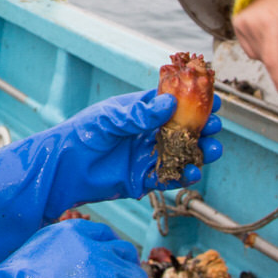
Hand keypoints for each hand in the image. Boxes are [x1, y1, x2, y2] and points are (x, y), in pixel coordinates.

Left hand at [0, 90, 223, 260]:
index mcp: (142, 111)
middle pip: (184, 129)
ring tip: (211, 150)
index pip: (174, 103)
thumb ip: (138, 114)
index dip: (195, 101)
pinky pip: (169, 177)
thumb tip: (168, 104)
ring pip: (182, 154)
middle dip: (203, 128)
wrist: (63, 168)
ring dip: (199, 152)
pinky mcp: (143, 179)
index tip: (214, 99)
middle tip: (214, 126)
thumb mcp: (110, 118)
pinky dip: (183, 175)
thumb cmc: (82, 134)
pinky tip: (192, 172)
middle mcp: (148, 133)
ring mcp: (147, 156)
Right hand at [0, 220, 149, 277]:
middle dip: (124, 273)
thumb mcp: (36, 254)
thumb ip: (60, 255)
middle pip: (127, 254)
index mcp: (74, 231)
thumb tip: (72, 276)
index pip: (107, 236)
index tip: (104, 271)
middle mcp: (95, 248)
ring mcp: (107, 273)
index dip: (109, 255)